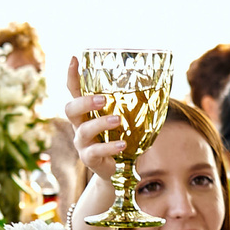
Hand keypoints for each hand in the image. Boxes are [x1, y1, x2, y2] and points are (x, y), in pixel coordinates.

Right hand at [61, 56, 123, 186]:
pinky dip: (110, 147)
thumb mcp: (123, 121)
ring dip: (101, 123)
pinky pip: (95, 151)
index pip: (74, 91)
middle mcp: (79, 126)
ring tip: (118, 120)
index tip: (74, 59)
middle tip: (103, 99)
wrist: (116, 171)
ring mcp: (82, 143)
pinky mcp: (89, 159)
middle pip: (70, 109)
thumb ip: (131, 106)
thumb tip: (159, 86)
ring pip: (83, 130)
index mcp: (86, 113)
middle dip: (84, 102)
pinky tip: (122, 145)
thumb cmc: (119, 138)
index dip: (72, 76)